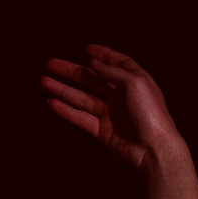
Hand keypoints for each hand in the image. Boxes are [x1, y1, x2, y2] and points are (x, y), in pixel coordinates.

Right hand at [40, 45, 184, 168]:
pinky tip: (51, 102)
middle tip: (50, 63)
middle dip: (72, 71)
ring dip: (63, 89)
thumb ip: (113, 71)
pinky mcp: (104, 131)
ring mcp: (113, 115)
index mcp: (136, 83)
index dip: (104, 55)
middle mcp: (123, 97)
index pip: (119, 64)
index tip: (87, 48)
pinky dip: (66, 111)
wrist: (154, 150)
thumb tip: (95, 62)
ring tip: (43, 81)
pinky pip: (81, 118)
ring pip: (83, 98)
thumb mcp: (136, 83)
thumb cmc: (151, 115)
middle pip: (93, 80)